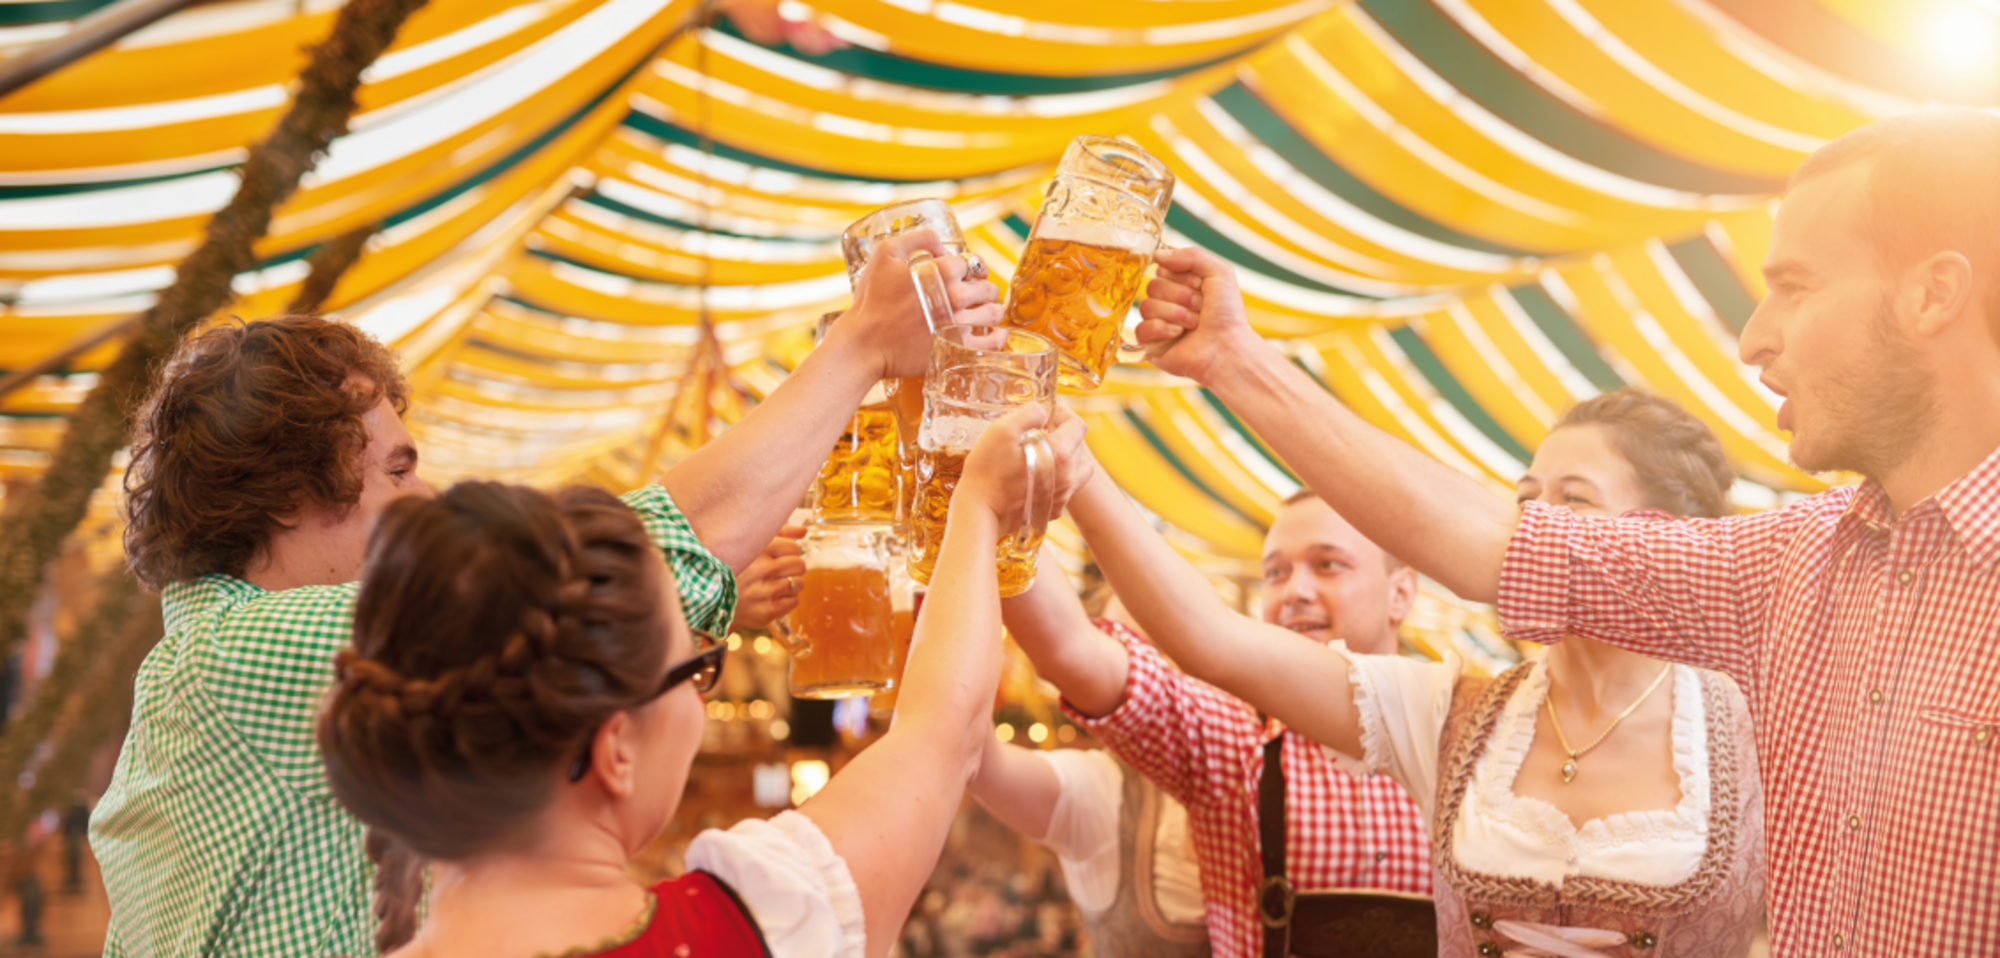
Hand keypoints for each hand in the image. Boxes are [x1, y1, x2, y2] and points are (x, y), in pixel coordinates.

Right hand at [728, 525, 806, 631]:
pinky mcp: (767, 611)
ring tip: (777, 583)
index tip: (781, 556)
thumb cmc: (738, 569)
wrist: (715, 600)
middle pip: (800, 565)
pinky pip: (795, 601)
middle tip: (780, 571)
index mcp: (759, 551)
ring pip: (800, 583)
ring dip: (792, 583)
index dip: (790, 552)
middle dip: (793, 567)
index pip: (794, 548)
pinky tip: (775, 596)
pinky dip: (789, 598)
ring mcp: (765, 592)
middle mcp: (762, 570)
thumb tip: (803, 531)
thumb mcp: (753, 545)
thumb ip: (780, 533)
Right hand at [840, 230, 1002, 378]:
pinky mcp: (957, 348)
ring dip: (992, 310)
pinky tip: (995, 334)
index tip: (962, 275)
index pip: (970, 263)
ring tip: (985, 312)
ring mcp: (958, 324)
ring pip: (994, 313)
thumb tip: (943, 245)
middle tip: (976, 294)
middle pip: (987, 287)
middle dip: (983, 288)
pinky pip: (992, 343)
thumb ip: (918, 238)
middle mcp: (955, 296)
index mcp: (942, 271)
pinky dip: (998, 337)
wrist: (864, 343)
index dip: (966, 268)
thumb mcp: (885, 254)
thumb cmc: (872, 300)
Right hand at [958, 404, 1089, 527]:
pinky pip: (1066, 489)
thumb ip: (1029, 413)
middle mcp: (1068, 478)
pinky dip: (1057, 479)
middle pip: (1078, 446)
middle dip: (1062, 434)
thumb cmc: (987, 471)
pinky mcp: (1052, 510)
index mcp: (1060, 455)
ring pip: (1078, 470)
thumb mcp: (1003, 430)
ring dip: (1066, 458)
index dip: (1064, 413)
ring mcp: (1062, 496)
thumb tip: (1042, 412)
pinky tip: (1036, 476)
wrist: (979, 512)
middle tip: (1039, 432)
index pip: (1078, 425)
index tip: (1047, 413)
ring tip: (1044, 454)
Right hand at [1133, 246, 1263, 385]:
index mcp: (1181, 285)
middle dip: (1180, 297)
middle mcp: (1168, 303)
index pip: (1162, 269)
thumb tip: (1157, 254)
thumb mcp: (1219, 272)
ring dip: (1176, 314)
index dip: (1182, 277)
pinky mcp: (1151, 344)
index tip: (1201, 287)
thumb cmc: (1227, 314)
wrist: (1228, 348)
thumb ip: (1191, 255)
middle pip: (1152, 286)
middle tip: (1200, 308)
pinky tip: (1178, 334)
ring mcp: (1158, 323)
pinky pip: (1140, 329)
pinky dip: (1161, 329)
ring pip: (1146, 306)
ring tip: (1193, 324)